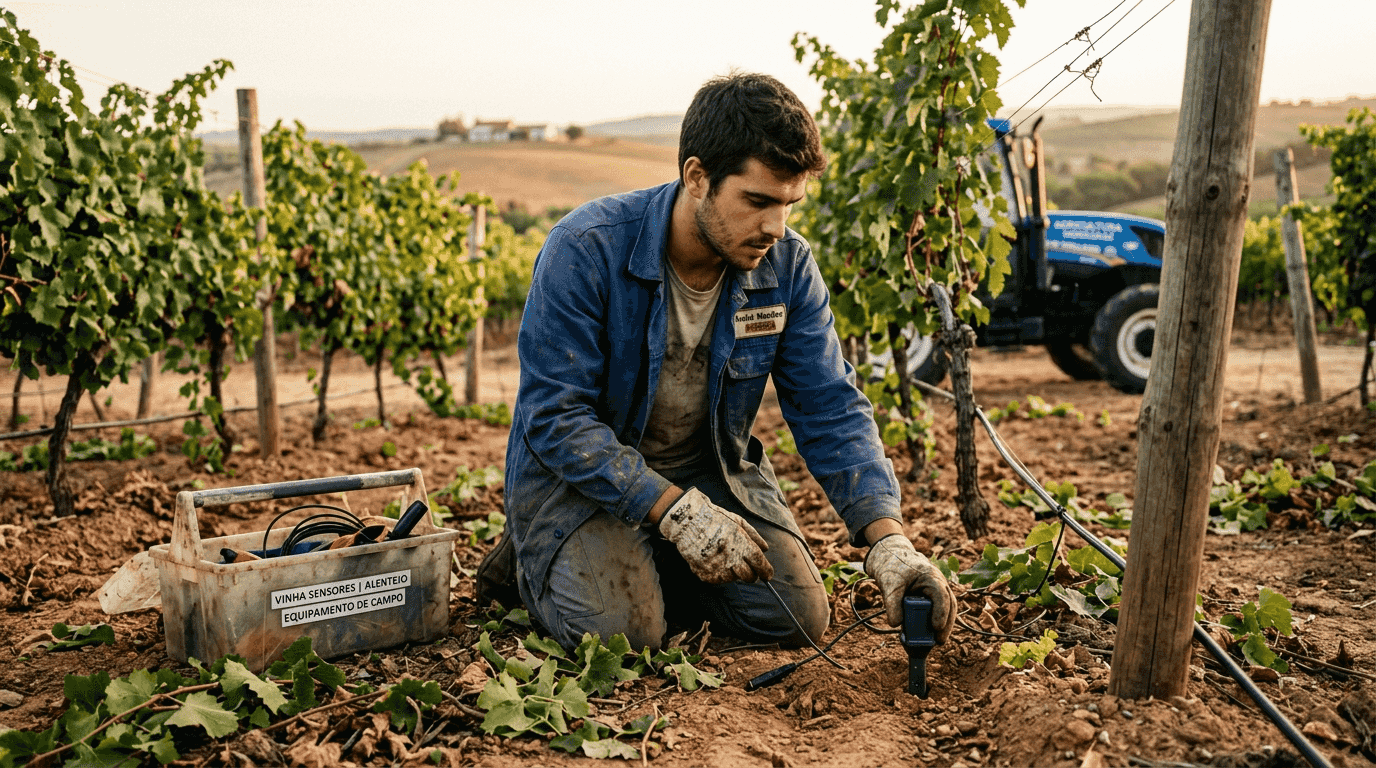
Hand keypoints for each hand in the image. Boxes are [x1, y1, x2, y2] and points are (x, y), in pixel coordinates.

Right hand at [658, 488, 773, 583]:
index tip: (767, 575)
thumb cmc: (715, 519)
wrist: (687, 521)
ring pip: (733, 579)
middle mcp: (729, 557)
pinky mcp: (704, 574)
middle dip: (752, 575)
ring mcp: (716, 567)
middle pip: (749, 577)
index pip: (759, 563)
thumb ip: (754, 536)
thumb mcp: (738, 522)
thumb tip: (765, 549)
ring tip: (725, 558)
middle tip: (749, 569)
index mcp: (740, 544)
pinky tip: (714, 561)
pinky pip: (718, 580)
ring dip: (734, 572)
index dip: (766, 571)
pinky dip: (719, 574)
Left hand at [864, 534, 955, 643]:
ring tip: (937, 641)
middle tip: (939, 641)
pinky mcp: (933, 598)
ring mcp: (938, 590)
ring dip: (944, 625)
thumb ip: (892, 603)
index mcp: (930, 576)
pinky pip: (939, 610)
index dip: (941, 612)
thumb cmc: (894, 570)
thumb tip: (895, 624)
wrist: (892, 560)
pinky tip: (931, 635)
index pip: (941, 595)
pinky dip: (936, 622)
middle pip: (950, 604)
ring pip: (948, 608)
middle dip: (946, 623)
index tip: (936, 627)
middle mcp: (939, 583)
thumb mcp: (889, 585)